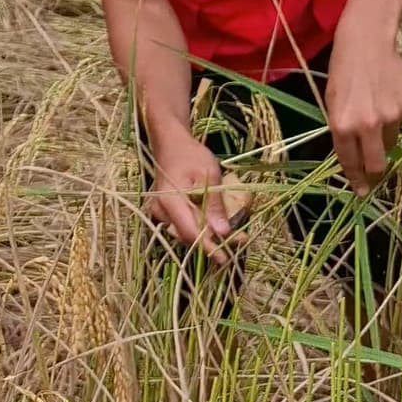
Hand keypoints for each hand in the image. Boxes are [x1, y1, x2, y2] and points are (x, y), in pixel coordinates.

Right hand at [146, 131, 239, 267]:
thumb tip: (223, 232)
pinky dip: (201, 226)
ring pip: (187, 232)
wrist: (171, 144)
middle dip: (214, 241)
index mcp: (170, 200)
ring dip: (209, 234)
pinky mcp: (166, 212)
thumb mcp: (209, 175)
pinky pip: (184, 224)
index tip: (225, 257)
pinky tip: (217, 223)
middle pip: (189, 236)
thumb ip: (214, 204)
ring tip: (234, 234)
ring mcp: (161, 212)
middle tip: (240, 240)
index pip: (189, 232)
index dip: (208, 247)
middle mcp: (161, 211)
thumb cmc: (190, 155)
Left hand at [326, 27, 401, 194]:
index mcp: (342, 124)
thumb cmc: (343, 71)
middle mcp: (367, 124)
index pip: (350, 162)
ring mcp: (391, 116)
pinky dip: (395, 116)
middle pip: (377, 165)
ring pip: (391, 142)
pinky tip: (387, 96)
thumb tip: (353, 158)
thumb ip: (341, 131)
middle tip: (374, 175)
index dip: (356, 179)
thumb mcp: (332, 102)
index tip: (361, 191)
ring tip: (376, 111)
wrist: (367, 41)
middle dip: (375, 175)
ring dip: (383, 136)